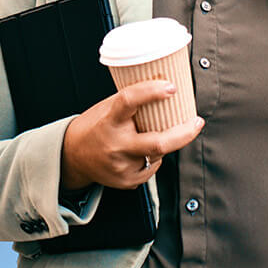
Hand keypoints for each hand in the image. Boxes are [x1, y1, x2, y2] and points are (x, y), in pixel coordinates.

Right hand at [58, 80, 203, 189]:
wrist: (71, 157)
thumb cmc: (95, 127)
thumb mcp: (108, 108)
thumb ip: (132, 101)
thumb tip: (166, 86)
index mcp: (108, 121)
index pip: (129, 102)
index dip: (151, 92)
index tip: (171, 87)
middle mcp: (115, 145)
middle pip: (159, 143)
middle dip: (184, 133)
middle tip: (197, 122)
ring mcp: (121, 166)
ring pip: (158, 154)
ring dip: (163, 143)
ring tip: (148, 136)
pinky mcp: (127, 181)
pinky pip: (152, 167)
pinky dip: (152, 157)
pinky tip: (139, 152)